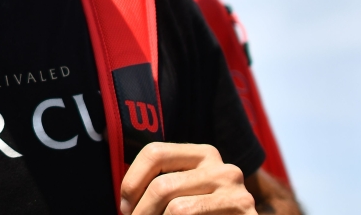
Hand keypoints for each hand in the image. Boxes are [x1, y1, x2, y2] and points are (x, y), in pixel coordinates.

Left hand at [120, 142, 255, 214]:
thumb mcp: (183, 193)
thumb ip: (160, 185)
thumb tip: (123, 200)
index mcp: (203, 154)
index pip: (155, 152)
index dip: (132, 182)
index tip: (124, 207)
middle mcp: (223, 169)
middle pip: (162, 185)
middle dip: (140, 212)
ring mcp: (237, 194)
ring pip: (176, 209)